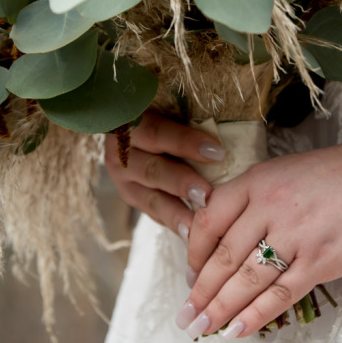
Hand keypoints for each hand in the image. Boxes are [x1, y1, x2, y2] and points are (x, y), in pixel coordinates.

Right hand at [104, 111, 225, 241]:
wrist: (136, 126)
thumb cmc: (169, 111)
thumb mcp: (169, 105)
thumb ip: (188, 114)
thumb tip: (220, 127)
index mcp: (130, 122)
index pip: (157, 132)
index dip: (186, 142)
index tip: (218, 153)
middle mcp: (121, 152)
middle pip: (152, 170)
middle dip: (181, 183)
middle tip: (207, 195)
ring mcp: (123, 178)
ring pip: (150, 198)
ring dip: (176, 213)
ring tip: (197, 228)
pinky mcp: (131, 196)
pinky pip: (153, 213)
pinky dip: (173, 224)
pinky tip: (191, 236)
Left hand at [174, 131, 341, 339]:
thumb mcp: (289, 172)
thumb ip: (257, 200)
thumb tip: (227, 239)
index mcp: (258, 181)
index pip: (208, 221)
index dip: (193, 255)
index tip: (190, 276)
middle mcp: (271, 206)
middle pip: (222, 258)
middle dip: (199, 293)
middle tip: (186, 317)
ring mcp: (296, 235)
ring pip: (246, 281)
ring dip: (219, 310)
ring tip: (202, 329)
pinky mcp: (322, 260)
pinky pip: (279, 295)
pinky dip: (254, 316)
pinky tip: (236, 331)